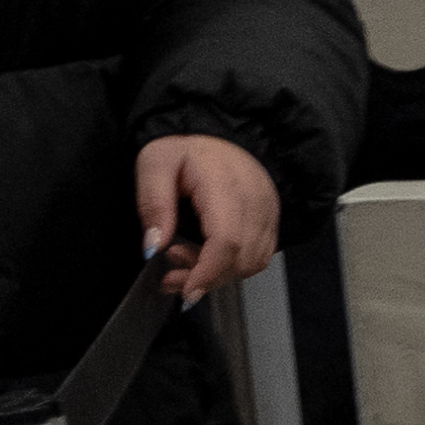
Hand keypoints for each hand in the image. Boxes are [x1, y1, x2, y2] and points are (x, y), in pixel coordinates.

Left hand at [132, 137, 283, 301]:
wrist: (221, 133)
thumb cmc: (189, 148)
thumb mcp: (155, 164)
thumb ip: (153, 204)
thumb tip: (153, 246)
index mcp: (226, 185)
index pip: (227, 240)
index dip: (208, 271)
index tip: (186, 290)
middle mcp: (257, 202)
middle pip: (242, 258)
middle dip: (205, 277)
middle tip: (170, 274)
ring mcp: (269, 213)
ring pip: (252, 262)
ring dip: (218, 273)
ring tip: (184, 259)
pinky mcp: (270, 222)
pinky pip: (258, 256)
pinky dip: (231, 265)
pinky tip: (206, 255)